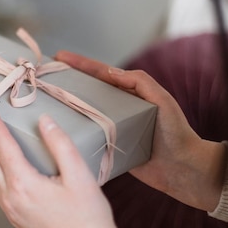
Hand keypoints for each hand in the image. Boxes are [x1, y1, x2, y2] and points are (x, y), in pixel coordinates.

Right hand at [55, 50, 225, 211]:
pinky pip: (88, 140)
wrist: (183, 170)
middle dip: (67, 82)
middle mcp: (118, 110)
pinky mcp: (109, 150)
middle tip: (44, 77)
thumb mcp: (163, 101)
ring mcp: (112, 130)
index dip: (80, 65)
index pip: (101, 75)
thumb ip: (141, 83)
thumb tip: (111, 70)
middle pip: (88, 93)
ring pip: (84, 115)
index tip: (59, 57)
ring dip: (66, 108)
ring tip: (44, 101)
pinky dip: (74, 135)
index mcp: (129, 95)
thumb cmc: (176, 133)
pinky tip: (56, 133)